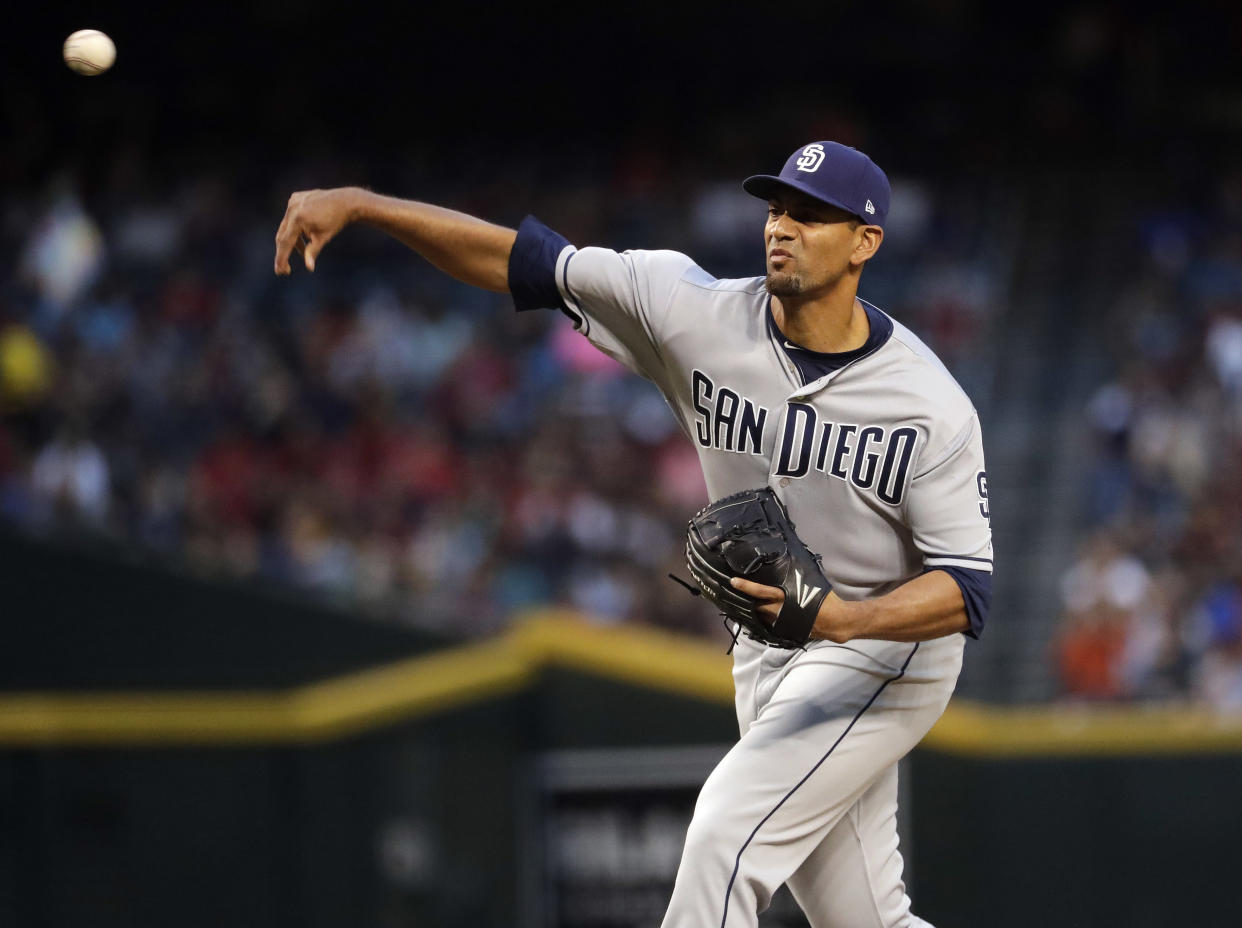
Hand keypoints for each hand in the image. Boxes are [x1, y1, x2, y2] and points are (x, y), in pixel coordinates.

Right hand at [274, 187, 360, 274]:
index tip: (280, 272)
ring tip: (304, 250)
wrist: (345, 202)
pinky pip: (291, 217)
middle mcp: (293, 208)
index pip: (285, 242)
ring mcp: (293, 201)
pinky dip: (295, 228)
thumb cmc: (336, 222)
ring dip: (293, 240)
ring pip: (287, 226)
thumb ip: (313, 252)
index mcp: (298, 218)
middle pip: (282, 235)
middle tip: (285, 269)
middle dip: (283, 253)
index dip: (281, 258)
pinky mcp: (296, 197)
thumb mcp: (323, 238)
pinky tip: (305, 234)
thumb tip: (309, 267)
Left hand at [730, 577, 853, 643]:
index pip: (759, 591)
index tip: (734, 581)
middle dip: (749, 602)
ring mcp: (782, 624)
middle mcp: (780, 612)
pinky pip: (771, 626)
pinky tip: (765, 616)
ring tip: (752, 605)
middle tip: (741, 595)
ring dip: (758, 612)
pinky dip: (767, 621)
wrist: (836, 621)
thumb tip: (789, 568)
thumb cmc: (825, 600)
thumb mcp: (810, 584)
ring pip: (762, 618)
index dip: (745, 586)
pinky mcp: (786, 632)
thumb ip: (795, 579)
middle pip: (756, 607)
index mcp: (784, 598)